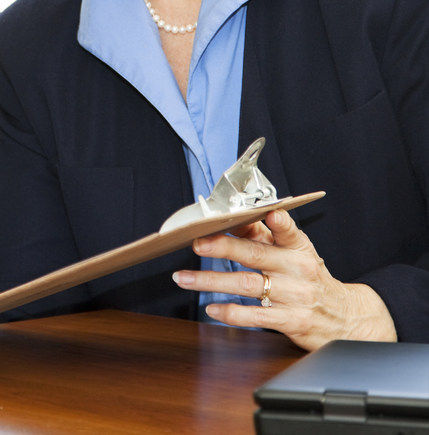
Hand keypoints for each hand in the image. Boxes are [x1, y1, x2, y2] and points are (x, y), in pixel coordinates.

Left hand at [172, 209, 396, 349]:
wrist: (349, 319)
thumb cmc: (311, 279)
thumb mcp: (297, 252)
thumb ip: (266, 235)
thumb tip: (233, 217)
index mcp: (298, 247)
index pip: (287, 230)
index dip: (278, 222)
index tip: (269, 212)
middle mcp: (297, 270)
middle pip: (255, 255)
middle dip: (223, 248)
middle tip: (197, 244)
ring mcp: (294, 296)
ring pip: (247, 285)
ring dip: (211, 282)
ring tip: (184, 278)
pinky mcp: (292, 321)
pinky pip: (256, 316)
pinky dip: (231, 313)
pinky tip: (212, 308)